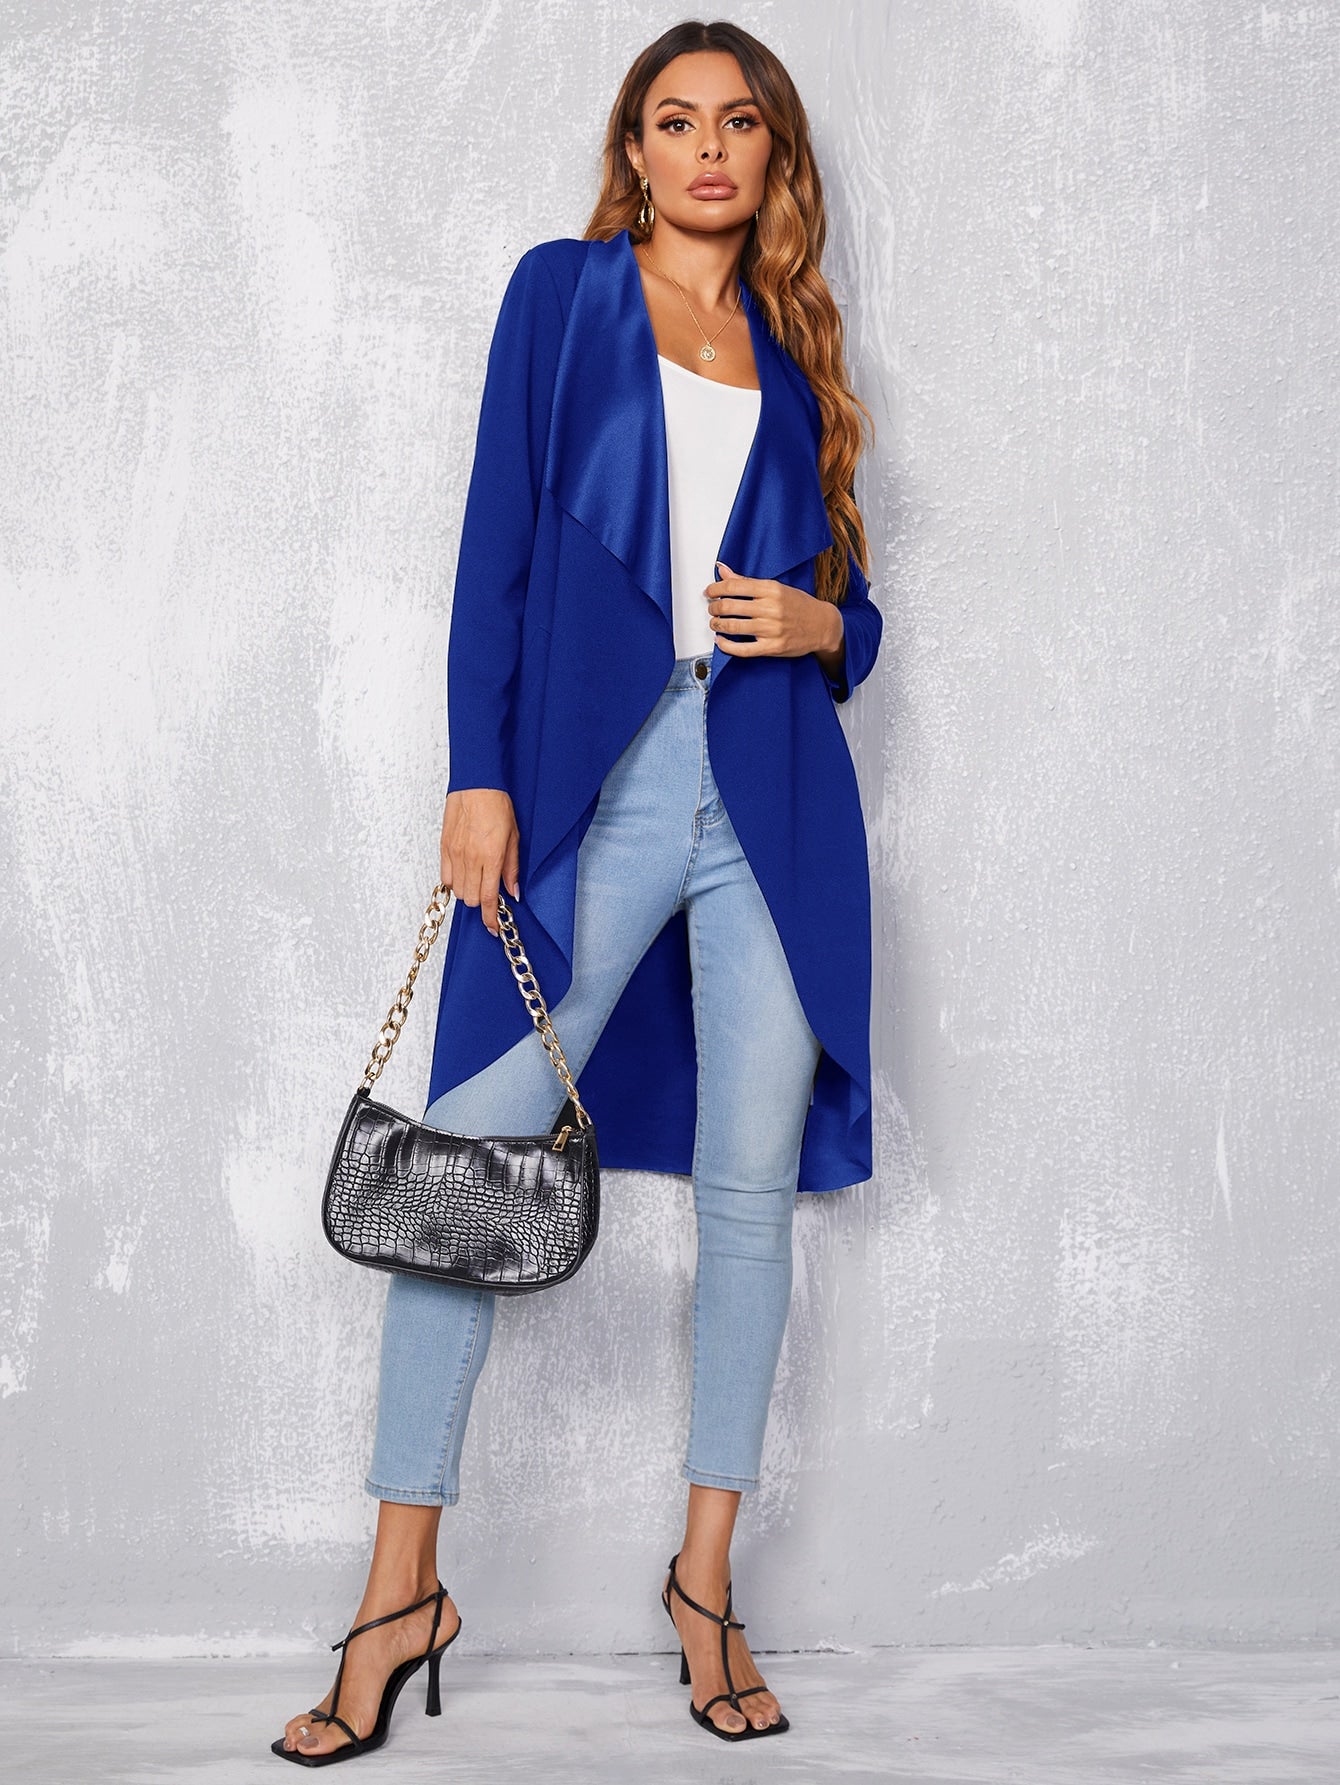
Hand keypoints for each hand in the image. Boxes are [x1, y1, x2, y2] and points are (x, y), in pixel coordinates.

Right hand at [440, 788, 519, 936]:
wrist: (476, 785)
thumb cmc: (497, 806)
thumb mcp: (514, 838)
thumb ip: (512, 868)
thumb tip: (514, 891)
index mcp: (491, 857)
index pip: (488, 899)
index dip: (490, 918)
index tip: (493, 927)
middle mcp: (471, 859)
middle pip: (471, 899)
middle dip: (481, 901)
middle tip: (489, 891)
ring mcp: (455, 854)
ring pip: (458, 891)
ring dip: (469, 891)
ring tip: (477, 878)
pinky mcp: (443, 848)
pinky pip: (445, 877)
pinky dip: (454, 881)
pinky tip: (463, 872)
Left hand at [707, 560, 843, 670]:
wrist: (823, 625)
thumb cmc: (799, 605)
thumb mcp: (776, 588)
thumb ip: (746, 581)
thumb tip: (722, 570)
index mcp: (772, 589)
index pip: (734, 586)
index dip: (716, 589)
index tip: (709, 592)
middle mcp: (771, 608)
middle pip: (730, 606)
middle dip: (715, 607)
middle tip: (712, 608)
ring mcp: (772, 629)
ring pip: (733, 626)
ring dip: (717, 624)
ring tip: (715, 623)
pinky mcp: (772, 647)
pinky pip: (742, 649)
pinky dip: (726, 645)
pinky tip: (721, 641)